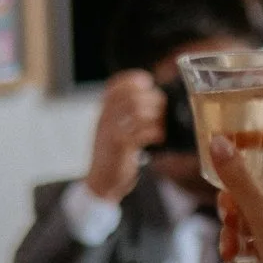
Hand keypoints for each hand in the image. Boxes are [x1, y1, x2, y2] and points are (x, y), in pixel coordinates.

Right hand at [84, 70, 166, 203]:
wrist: (101, 182)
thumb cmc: (114, 154)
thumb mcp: (115, 130)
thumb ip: (127, 114)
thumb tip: (155, 99)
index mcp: (104, 112)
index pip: (115, 85)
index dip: (133, 79)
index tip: (148, 83)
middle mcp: (105, 118)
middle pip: (132, 96)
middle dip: (153, 99)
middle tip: (162, 110)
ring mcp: (111, 132)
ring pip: (136, 110)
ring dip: (155, 115)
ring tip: (161, 125)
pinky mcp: (120, 148)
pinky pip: (140, 133)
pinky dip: (154, 132)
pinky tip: (158, 138)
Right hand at [211, 126, 262, 262]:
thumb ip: (239, 180)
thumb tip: (219, 143)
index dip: (261, 136)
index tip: (232, 143)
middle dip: (238, 192)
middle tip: (226, 209)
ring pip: (259, 206)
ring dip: (237, 220)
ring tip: (230, 243)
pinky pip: (262, 230)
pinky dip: (246, 239)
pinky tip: (235, 256)